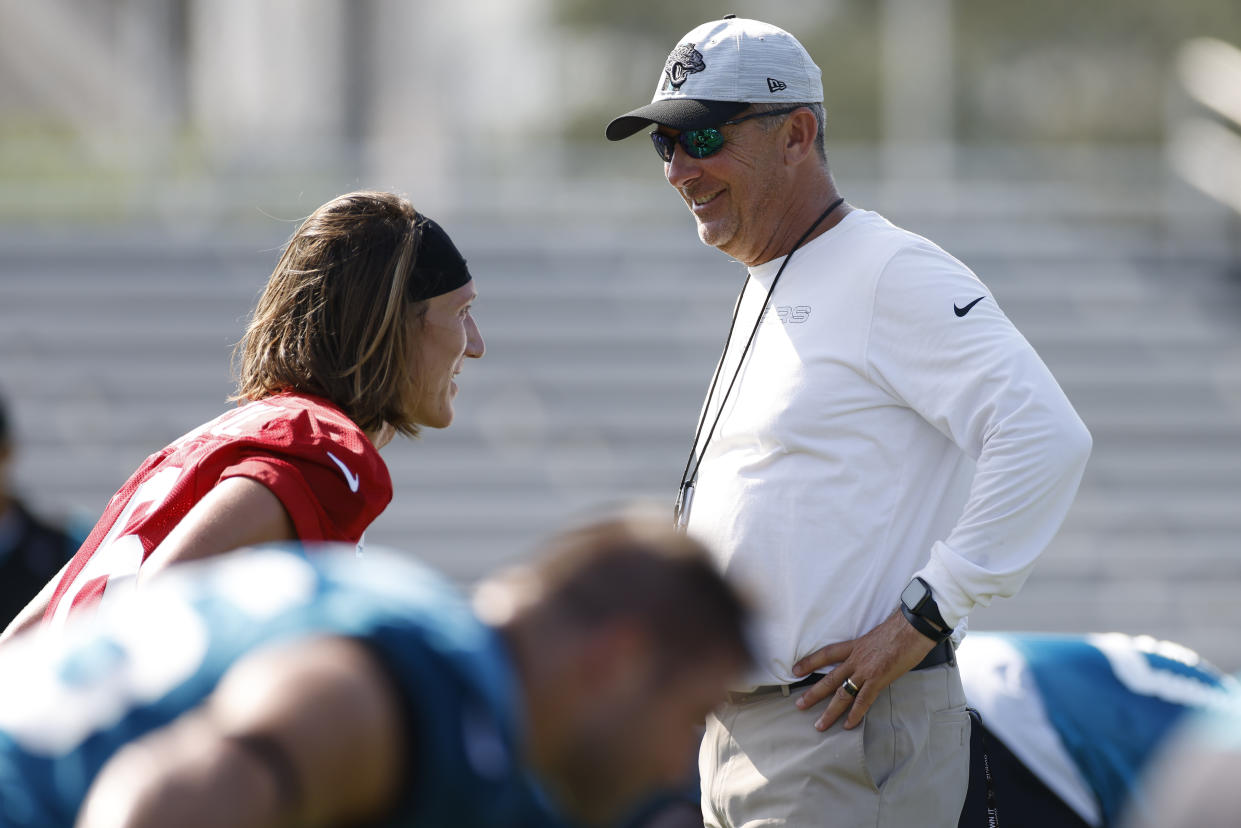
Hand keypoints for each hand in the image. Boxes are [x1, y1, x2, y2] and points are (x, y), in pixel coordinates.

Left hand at [790, 610, 936, 730]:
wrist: (913, 627)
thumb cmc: (900, 629)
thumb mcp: (876, 636)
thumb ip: (868, 649)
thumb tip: (869, 657)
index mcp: (854, 646)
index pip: (826, 654)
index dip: (810, 662)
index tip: (796, 670)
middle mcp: (856, 659)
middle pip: (829, 679)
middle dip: (813, 694)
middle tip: (799, 705)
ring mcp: (866, 670)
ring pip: (843, 694)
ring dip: (830, 711)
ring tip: (820, 725)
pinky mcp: (879, 679)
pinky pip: (864, 700)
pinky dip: (855, 714)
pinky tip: (848, 725)